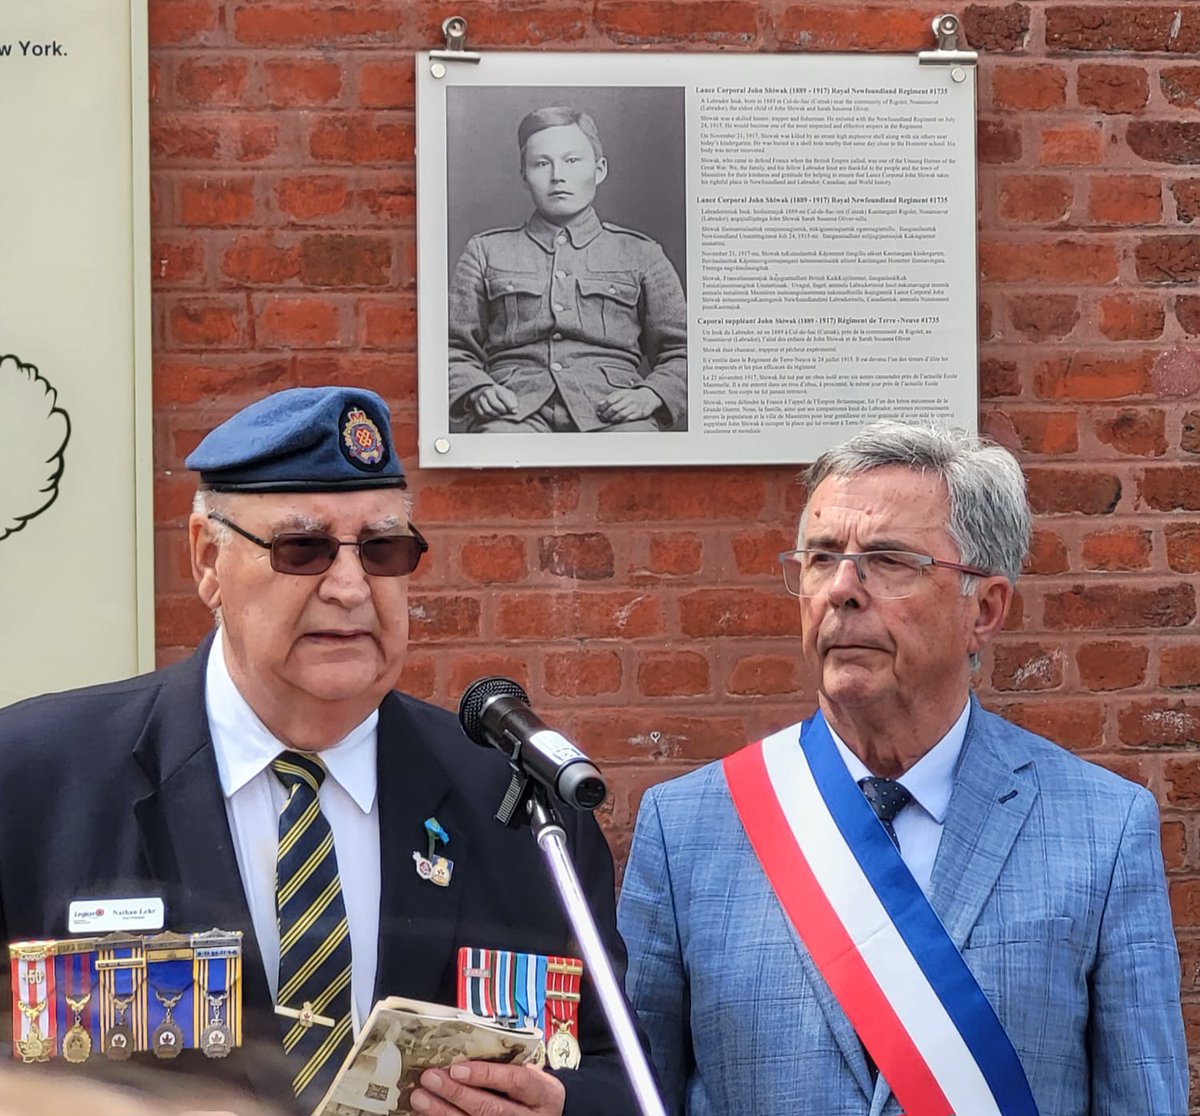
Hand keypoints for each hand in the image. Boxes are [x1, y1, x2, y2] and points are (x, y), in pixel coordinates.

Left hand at [410, 1061, 564, 1115]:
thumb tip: (464, 1044)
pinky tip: (428, 1114)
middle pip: (490, 1109)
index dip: (486, 1075)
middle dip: (456, 1094)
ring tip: (420, 1098)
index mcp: (541, 1092)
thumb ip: (506, 1062)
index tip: (457, 1068)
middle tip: (430, 1078)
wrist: (552, 1114)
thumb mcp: (531, 1071)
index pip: (515, 1081)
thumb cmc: (533, 1088)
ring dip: (443, 1112)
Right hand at [470, 385, 518, 418]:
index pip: (504, 397)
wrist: (484, 392)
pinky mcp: (476, 406)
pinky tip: (493, 415)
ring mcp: (481, 399)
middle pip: (496, 405)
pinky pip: (483, 414)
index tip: (514, 412)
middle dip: (503, 411)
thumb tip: (514, 411)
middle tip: (505, 412)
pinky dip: (489, 417)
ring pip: (489, 411)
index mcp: (497, 388)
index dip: (510, 406)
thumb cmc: (500, 395)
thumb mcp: (508, 394)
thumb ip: (513, 401)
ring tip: (500, 414)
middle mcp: (487, 393)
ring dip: (496, 415)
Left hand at [596, 386, 661, 423]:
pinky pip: (629, 419)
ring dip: (613, 419)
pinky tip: (619, 422)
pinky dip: (622, 421)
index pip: (609, 401)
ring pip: (621, 415)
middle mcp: (628, 399)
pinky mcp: (640, 413)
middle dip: (606, 415)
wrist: (649, 396)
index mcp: (623, 393)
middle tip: (604, 418)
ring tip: (610, 421)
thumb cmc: (632, 396)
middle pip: (614, 408)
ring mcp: (634, 406)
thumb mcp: (622, 393)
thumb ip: (611, 398)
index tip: (600, 412)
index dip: (603, 407)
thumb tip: (599, 405)